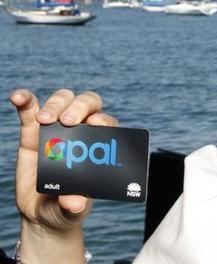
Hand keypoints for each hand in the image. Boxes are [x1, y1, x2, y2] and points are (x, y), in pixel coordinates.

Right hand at [10, 88, 117, 260]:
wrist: (43, 212)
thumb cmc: (68, 206)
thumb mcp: (73, 209)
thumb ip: (74, 205)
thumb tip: (75, 202)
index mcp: (99, 144)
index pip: (107, 123)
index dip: (103, 120)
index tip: (95, 124)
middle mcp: (82, 130)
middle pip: (87, 104)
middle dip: (79, 107)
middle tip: (68, 121)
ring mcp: (58, 128)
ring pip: (62, 101)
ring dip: (55, 104)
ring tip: (45, 120)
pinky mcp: (33, 131)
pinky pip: (30, 109)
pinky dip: (25, 100)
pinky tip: (17, 97)